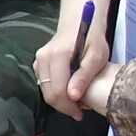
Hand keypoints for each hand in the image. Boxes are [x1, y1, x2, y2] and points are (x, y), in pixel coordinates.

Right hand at [35, 0, 116, 117]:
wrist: (78, 23)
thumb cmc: (92, 38)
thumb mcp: (97, 56)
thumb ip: (85, 75)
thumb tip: (73, 96)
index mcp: (57, 56)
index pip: (56, 90)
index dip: (68, 106)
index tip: (81, 113)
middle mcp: (43, 58)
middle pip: (48, 93)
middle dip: (64, 106)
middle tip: (80, 110)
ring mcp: (38, 61)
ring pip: (45, 91)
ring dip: (60, 100)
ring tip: (77, 99)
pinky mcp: (38, 64)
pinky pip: (44, 85)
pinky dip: (56, 92)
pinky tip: (69, 89)